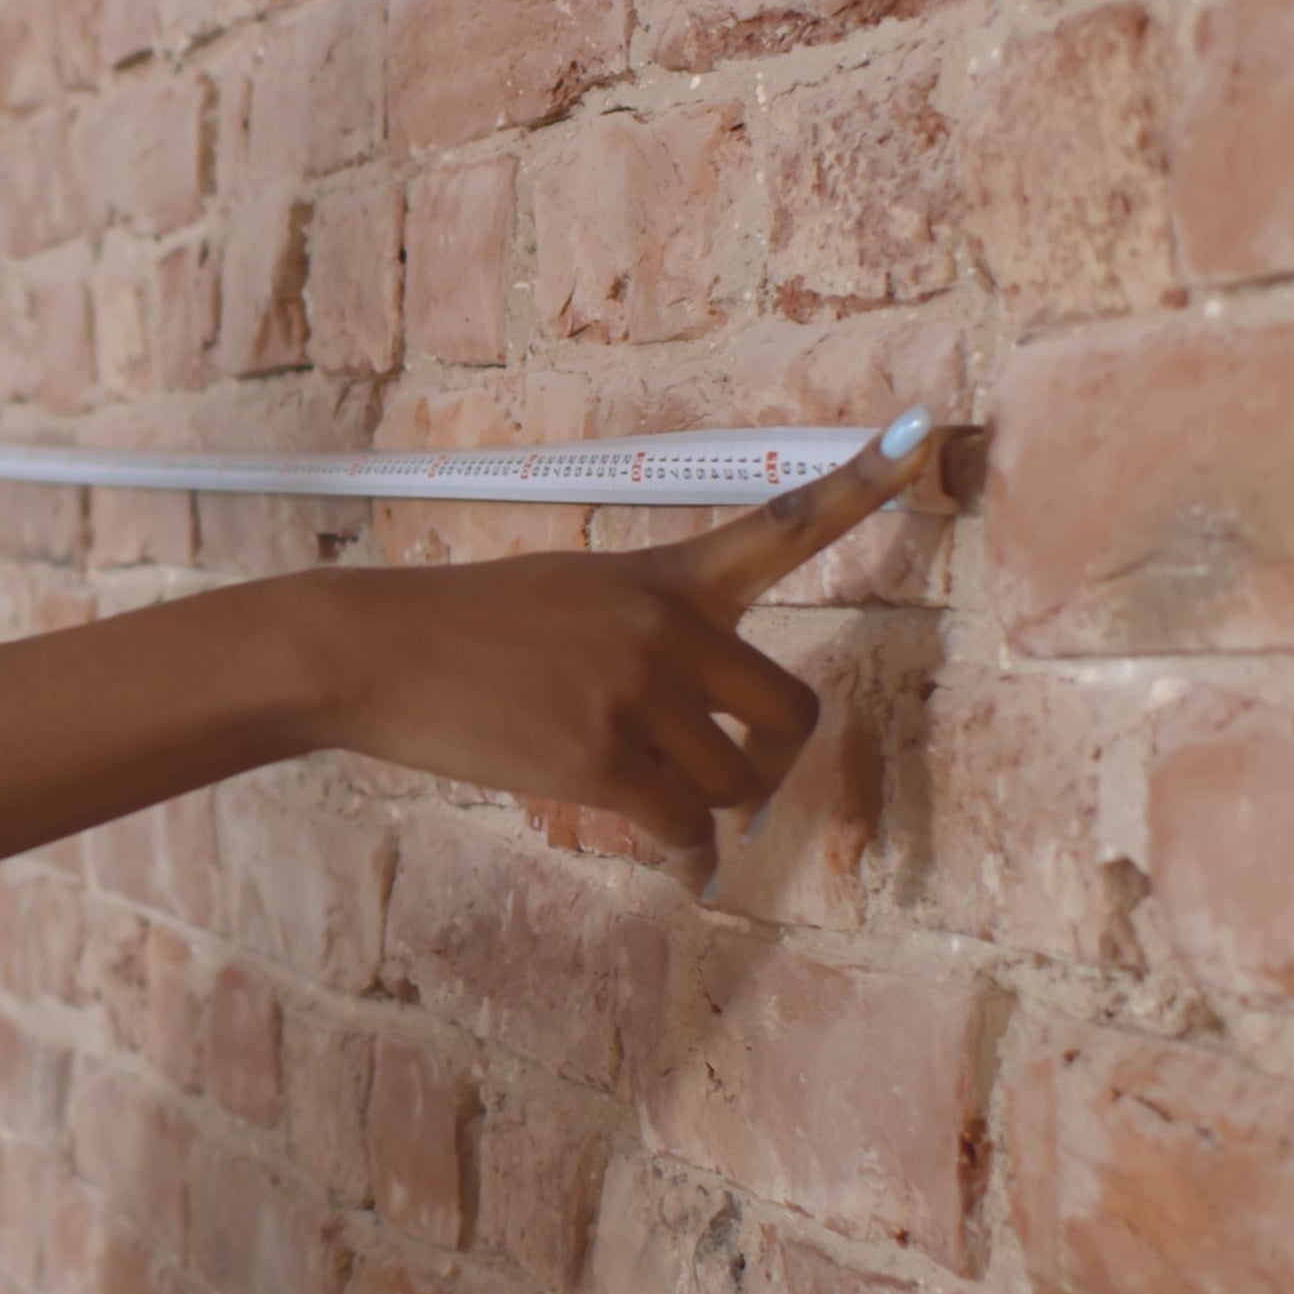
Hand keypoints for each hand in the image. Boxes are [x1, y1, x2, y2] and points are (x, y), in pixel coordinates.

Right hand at [317, 410, 945, 870]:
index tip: (922, 431)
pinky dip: (680, 855)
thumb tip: (696, 750)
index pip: (783, 524)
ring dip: (712, 813)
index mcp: (666, 576)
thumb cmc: (462, 630)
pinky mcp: (600, 759)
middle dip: (773, 764)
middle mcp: (666, 626)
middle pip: (791, 713)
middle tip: (739, 785)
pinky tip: (667, 863)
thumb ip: (647, 638)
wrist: (371, 650)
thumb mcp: (569, 594)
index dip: (864, 481)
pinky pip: (683, 827)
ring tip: (667, 812)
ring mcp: (636, 692)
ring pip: (736, 786)